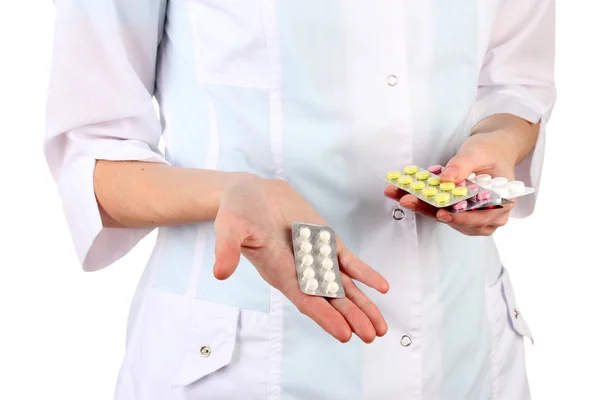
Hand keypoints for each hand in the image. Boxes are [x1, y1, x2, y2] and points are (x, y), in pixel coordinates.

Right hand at [213, 174, 389, 342]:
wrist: (251, 192)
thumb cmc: (237, 212)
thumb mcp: (229, 228)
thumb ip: (227, 249)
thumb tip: (220, 271)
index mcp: (279, 272)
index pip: (305, 299)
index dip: (324, 316)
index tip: (344, 334)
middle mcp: (300, 271)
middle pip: (330, 299)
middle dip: (351, 317)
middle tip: (372, 335)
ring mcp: (315, 257)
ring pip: (344, 286)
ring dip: (362, 305)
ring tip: (379, 326)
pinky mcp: (325, 241)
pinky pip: (349, 261)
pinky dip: (365, 274)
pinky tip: (381, 287)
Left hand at [385, 131, 518, 235]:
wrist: (491, 150)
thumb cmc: (490, 150)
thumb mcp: (477, 152)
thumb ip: (463, 165)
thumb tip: (446, 178)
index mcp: (503, 201)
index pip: (482, 216)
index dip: (461, 218)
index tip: (441, 214)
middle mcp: (491, 214)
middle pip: (459, 220)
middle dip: (430, 210)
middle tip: (407, 200)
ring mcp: (474, 216)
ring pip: (447, 218)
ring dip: (423, 208)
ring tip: (402, 196)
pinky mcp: (459, 213)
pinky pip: (440, 211)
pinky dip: (423, 204)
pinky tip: (406, 194)